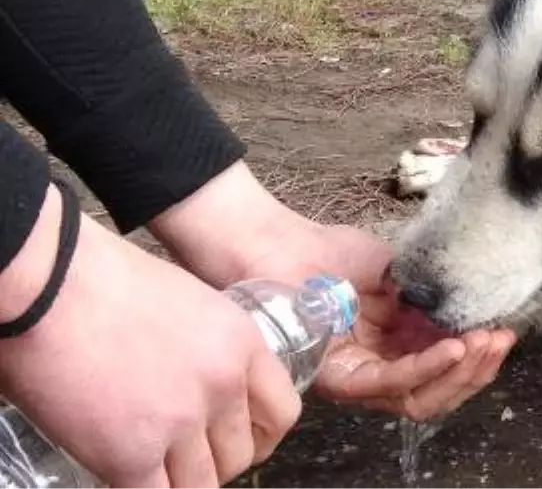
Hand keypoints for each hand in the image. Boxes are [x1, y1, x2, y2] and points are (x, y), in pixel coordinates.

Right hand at [0, 183, 299, 486]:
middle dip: (217, 461)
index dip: (263, 434)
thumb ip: (209, 347)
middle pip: (241, 455)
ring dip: (183, 481)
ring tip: (157, 469)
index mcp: (242, 345)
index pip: (283, 412)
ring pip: (203, 484)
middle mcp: (222, 385)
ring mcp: (179, 422)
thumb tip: (201, 382)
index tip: (244, 439)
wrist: (52, 283)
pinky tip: (126, 475)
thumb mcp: (192, 302)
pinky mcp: (129, 453)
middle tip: (188, 456)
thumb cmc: (107, 281)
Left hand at [148, 162, 516, 420]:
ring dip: (460, 373)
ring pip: (421, 398)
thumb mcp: (395, 269)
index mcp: (395, 344)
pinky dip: (429, 367)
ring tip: (483, 344)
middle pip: (438, 392)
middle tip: (500, 341)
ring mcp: (358, 378)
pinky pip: (392, 383)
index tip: (504, 330)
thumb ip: (429, 294)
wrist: (275, 244)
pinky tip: (455, 346)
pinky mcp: (339, 379)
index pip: (445, 366)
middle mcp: (379, 368)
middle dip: (478, 371)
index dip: (479, 356)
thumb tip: (472, 308)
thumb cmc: (326, 251)